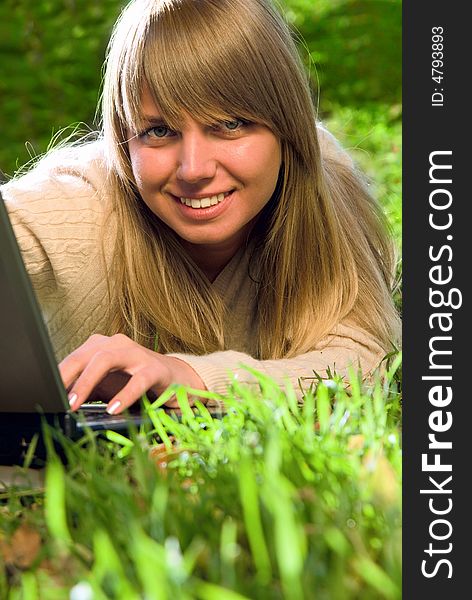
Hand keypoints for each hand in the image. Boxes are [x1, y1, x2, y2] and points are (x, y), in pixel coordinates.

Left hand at [59, 333, 205, 413]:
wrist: (177, 379)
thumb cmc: (135, 381)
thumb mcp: (105, 386)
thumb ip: (83, 390)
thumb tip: (55, 402)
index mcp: (101, 346)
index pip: (73, 358)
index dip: (57, 376)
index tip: (43, 395)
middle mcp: (117, 344)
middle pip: (84, 355)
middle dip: (66, 377)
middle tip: (56, 400)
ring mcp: (136, 354)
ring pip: (105, 359)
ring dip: (86, 382)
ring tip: (75, 404)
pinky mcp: (155, 368)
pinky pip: (137, 380)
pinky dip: (123, 395)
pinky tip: (113, 409)